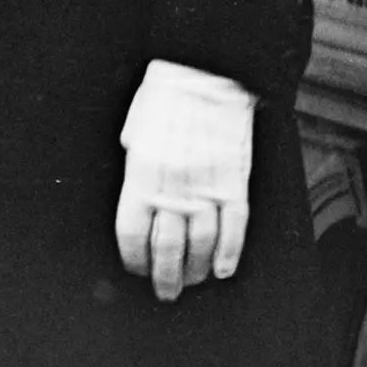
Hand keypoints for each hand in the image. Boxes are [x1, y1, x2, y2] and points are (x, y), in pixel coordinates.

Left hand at [114, 58, 255, 303]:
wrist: (207, 74)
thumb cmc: (165, 100)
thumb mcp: (135, 133)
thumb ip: (135, 169)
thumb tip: (138, 196)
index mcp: (140, 177)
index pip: (132, 234)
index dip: (135, 259)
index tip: (137, 271)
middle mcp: (172, 188)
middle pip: (166, 248)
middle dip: (164, 277)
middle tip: (165, 293)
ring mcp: (206, 187)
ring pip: (201, 243)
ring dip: (195, 270)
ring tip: (191, 283)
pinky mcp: (234, 182)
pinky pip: (234, 226)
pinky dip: (229, 252)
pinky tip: (222, 269)